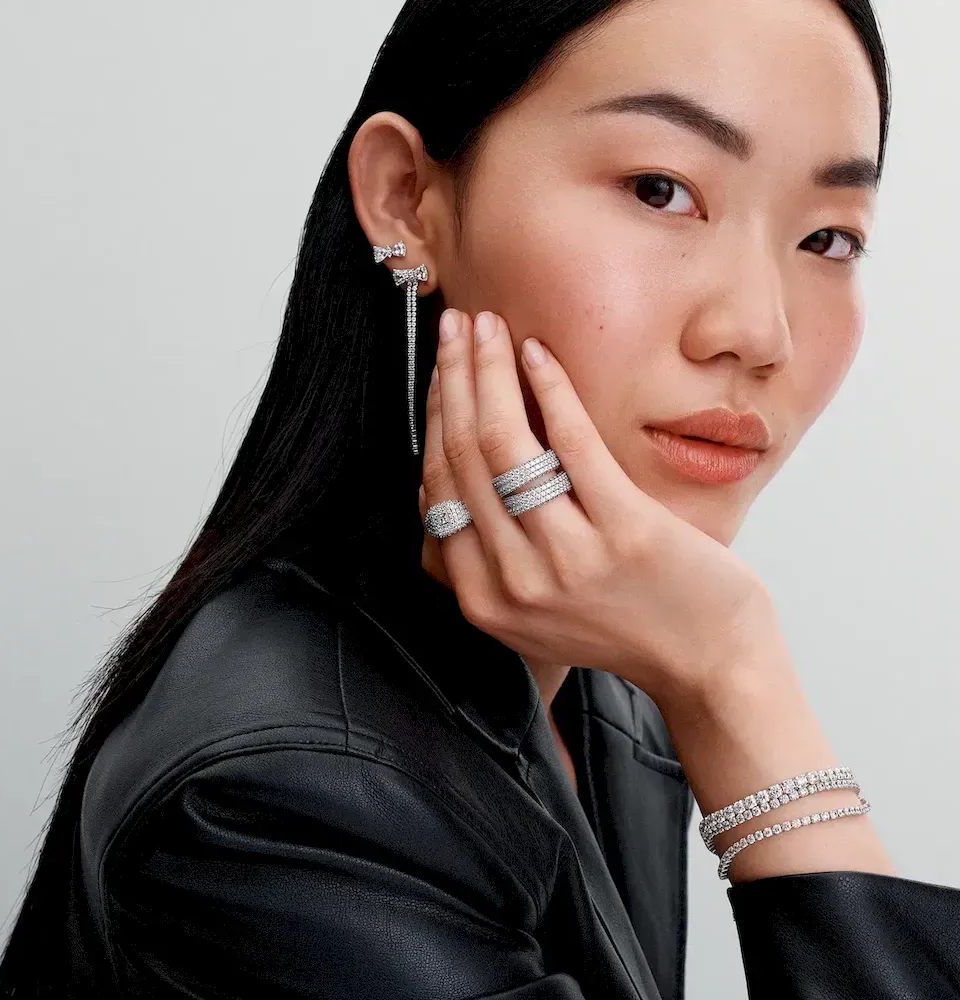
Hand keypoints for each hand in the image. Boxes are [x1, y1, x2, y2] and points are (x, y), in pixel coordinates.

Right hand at [420, 308, 780, 706]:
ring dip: (489, 370)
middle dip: (452, 377)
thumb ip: (486, 559)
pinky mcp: (624, 531)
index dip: (434, 417)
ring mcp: (569, 559)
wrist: (710, 663)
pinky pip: (572, 443)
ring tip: (489, 325)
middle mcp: (516, 583)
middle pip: (464, 457)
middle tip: (456, 326)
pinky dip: (550, 388)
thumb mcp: (533, 612)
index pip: (438, 489)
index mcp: (485, 600)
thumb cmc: (624, 624)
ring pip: (504, 443)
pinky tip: (539, 352)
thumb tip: (444, 481)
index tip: (439, 370)